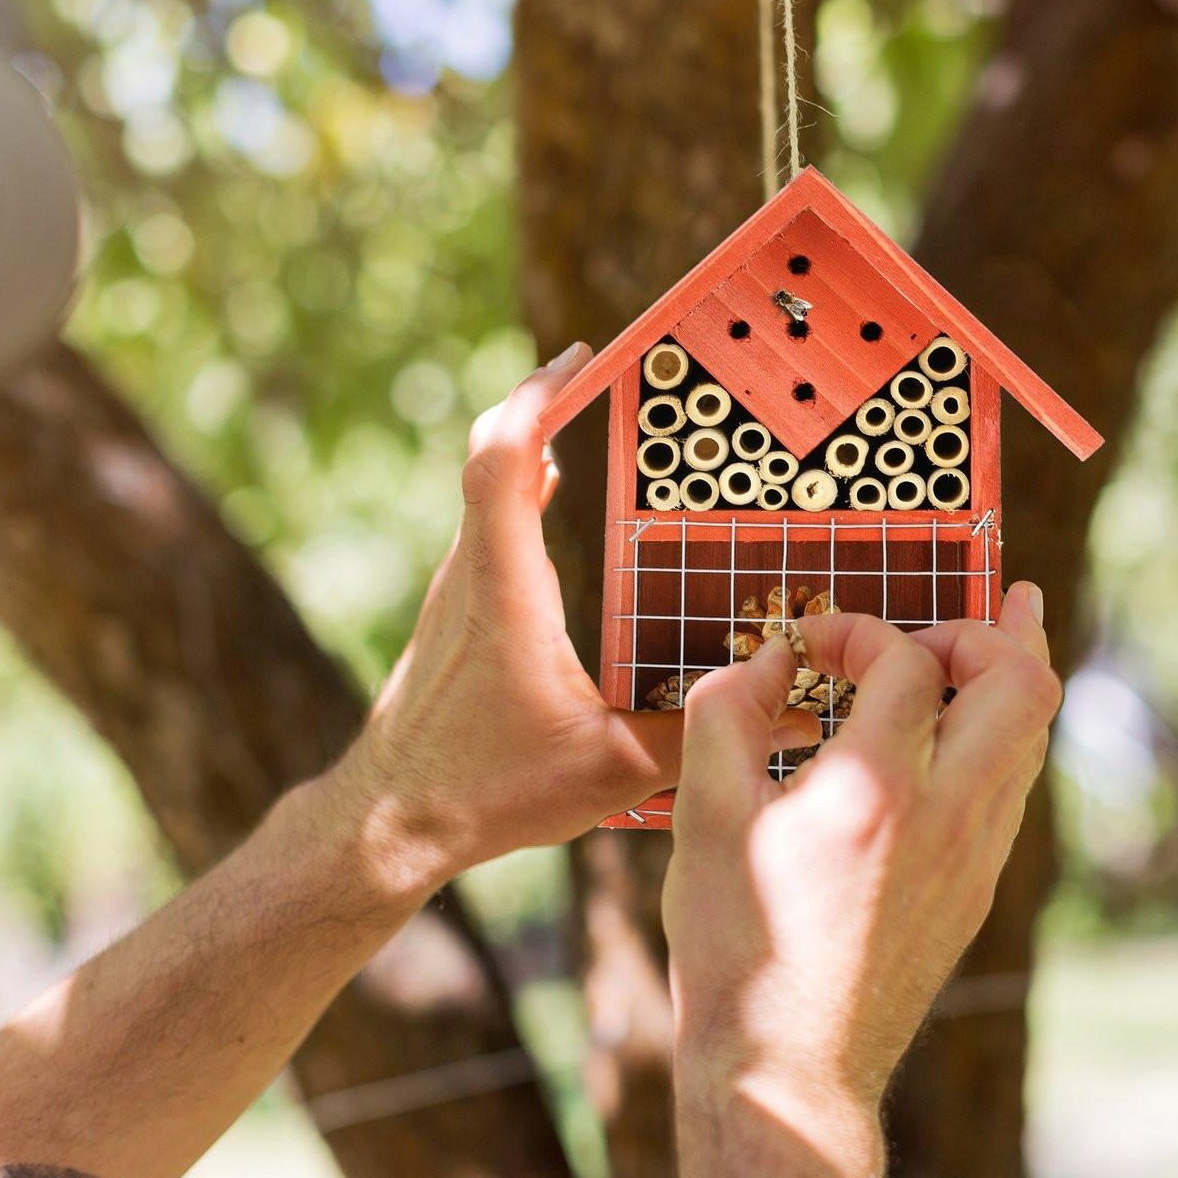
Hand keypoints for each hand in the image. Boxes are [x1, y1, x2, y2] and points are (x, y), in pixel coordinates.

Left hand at [336, 345, 818, 882]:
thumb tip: (787, 721)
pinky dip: (519, 486)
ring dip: (529, 440)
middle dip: (541, 399)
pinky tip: (554, 492)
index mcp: (505, 594)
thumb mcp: (608, 772)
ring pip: (483, 487)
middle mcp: (470, 576)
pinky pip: (485, 521)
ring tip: (586, 410)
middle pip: (489, 455)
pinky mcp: (453, 612)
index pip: (503, 463)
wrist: (389, 819)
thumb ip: (696, 737)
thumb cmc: (484, 793)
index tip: (580, 358)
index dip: (535, 397)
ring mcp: (454, 591)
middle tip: (597, 366)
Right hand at [663, 582, 1059, 1112]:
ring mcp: (972, 858)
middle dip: (985, 631)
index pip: (908, 663)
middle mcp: (948, 818)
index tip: (808, 641)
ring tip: (984, 636)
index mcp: (877, 791)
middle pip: (1023, 685)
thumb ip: (725, 713)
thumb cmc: (734, 944)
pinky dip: (991, 735)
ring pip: (1031, 737)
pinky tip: (951, 734)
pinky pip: (1008, 786)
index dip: (858, 628)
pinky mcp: (972, 891)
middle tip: (936, 621)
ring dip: (1005, 677)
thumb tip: (763, 659)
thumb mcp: (702, 817)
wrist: (786, 1066)